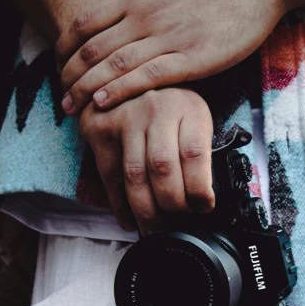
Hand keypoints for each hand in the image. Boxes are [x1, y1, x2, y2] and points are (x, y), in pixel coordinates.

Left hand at [57, 0, 285, 114]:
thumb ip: (145, 15)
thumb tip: (126, 37)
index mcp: (137, 1)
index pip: (84, 25)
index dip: (64, 51)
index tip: (58, 72)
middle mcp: (145, 17)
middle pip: (92, 48)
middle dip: (69, 77)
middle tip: (60, 102)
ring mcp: (167, 36)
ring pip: (114, 64)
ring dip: (87, 89)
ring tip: (71, 109)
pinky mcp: (191, 57)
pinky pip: (146, 75)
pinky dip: (120, 89)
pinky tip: (103, 103)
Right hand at [78, 87, 213, 234]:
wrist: (131, 75)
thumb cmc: (171, 106)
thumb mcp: (195, 118)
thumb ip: (200, 152)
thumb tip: (205, 202)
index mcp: (187, 107)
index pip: (193, 154)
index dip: (199, 189)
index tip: (204, 209)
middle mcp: (155, 109)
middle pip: (162, 168)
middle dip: (172, 206)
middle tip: (179, 224)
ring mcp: (124, 119)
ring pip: (135, 176)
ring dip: (146, 211)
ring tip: (157, 229)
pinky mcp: (100, 130)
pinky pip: (110, 177)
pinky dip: (121, 206)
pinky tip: (131, 222)